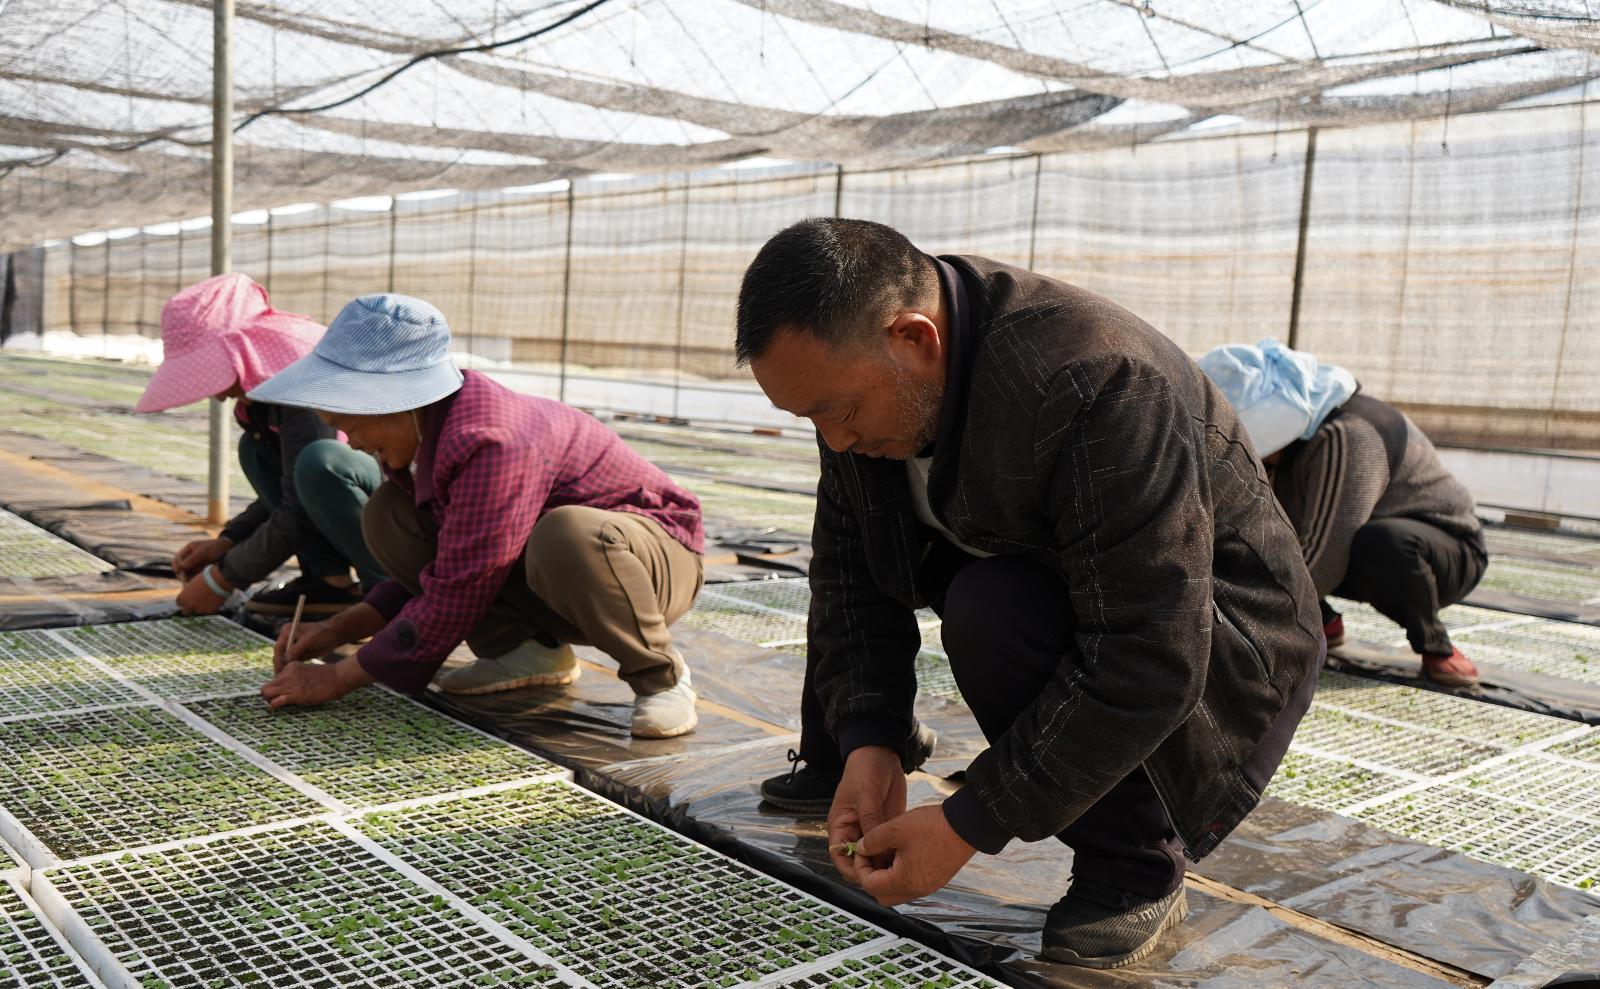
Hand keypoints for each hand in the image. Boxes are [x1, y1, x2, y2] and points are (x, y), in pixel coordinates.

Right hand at [173, 538, 230, 581]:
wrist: (231, 551)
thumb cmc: (216, 548)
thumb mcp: (203, 552)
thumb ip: (191, 559)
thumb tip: (181, 567)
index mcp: (189, 550)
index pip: (177, 559)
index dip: (177, 566)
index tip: (180, 571)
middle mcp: (191, 559)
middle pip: (181, 569)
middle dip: (182, 575)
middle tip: (185, 581)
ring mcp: (196, 566)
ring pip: (187, 576)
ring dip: (188, 581)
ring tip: (191, 585)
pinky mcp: (202, 573)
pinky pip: (195, 579)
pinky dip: (194, 583)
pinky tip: (196, 586)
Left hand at [175, 570, 229, 615]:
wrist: (217, 581)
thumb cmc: (204, 579)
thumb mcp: (192, 585)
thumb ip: (188, 593)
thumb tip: (190, 597)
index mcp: (181, 598)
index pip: (179, 603)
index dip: (185, 601)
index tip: (189, 599)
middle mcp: (188, 606)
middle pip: (186, 612)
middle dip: (190, 609)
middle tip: (196, 604)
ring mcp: (198, 610)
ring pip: (198, 612)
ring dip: (201, 608)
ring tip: (208, 600)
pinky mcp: (208, 612)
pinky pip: (208, 612)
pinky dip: (210, 608)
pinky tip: (214, 601)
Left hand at [260, 657, 372, 707]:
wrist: (337, 677)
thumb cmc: (326, 676)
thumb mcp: (307, 670)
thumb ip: (296, 676)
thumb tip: (289, 686)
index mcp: (291, 666)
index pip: (274, 678)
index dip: (276, 687)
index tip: (282, 692)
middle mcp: (287, 673)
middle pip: (266, 686)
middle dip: (267, 695)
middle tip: (274, 700)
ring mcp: (290, 684)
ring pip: (266, 693)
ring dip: (269, 700)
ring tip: (276, 703)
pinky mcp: (294, 695)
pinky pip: (275, 701)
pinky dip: (274, 705)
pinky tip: (278, 706)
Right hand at [272, 618, 348, 673]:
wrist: (333, 634)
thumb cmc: (322, 633)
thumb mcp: (309, 639)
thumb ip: (297, 649)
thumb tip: (284, 660)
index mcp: (287, 631)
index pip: (278, 648)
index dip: (278, 660)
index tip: (279, 671)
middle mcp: (286, 638)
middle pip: (279, 654)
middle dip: (280, 666)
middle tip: (281, 678)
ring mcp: (291, 645)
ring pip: (284, 660)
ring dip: (285, 669)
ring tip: (286, 680)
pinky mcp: (297, 652)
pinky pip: (291, 662)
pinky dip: (291, 668)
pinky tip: (293, 677)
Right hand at [827, 745, 905, 882]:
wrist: (881, 754)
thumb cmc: (865, 770)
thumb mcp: (866, 795)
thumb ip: (869, 821)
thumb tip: (873, 846)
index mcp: (840, 824)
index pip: (840, 854)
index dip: (850, 867)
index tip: (865, 875)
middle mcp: (854, 831)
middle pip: (859, 859)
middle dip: (871, 869)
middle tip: (888, 876)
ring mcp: (871, 830)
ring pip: (875, 855)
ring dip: (885, 863)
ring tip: (900, 870)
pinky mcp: (886, 827)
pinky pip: (889, 845)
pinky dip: (895, 854)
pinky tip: (907, 858)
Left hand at [853, 805, 976, 906]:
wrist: (966, 826)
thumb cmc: (932, 827)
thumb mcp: (895, 829)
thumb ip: (872, 841)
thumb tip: (860, 848)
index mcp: (904, 881)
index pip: (870, 886)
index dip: (860, 867)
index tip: (861, 850)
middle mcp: (916, 890)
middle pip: (883, 895)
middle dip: (872, 877)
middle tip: (871, 856)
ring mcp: (928, 887)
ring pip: (898, 892)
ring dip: (887, 876)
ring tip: (887, 852)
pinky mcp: (936, 880)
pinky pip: (911, 885)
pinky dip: (901, 874)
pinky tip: (902, 853)